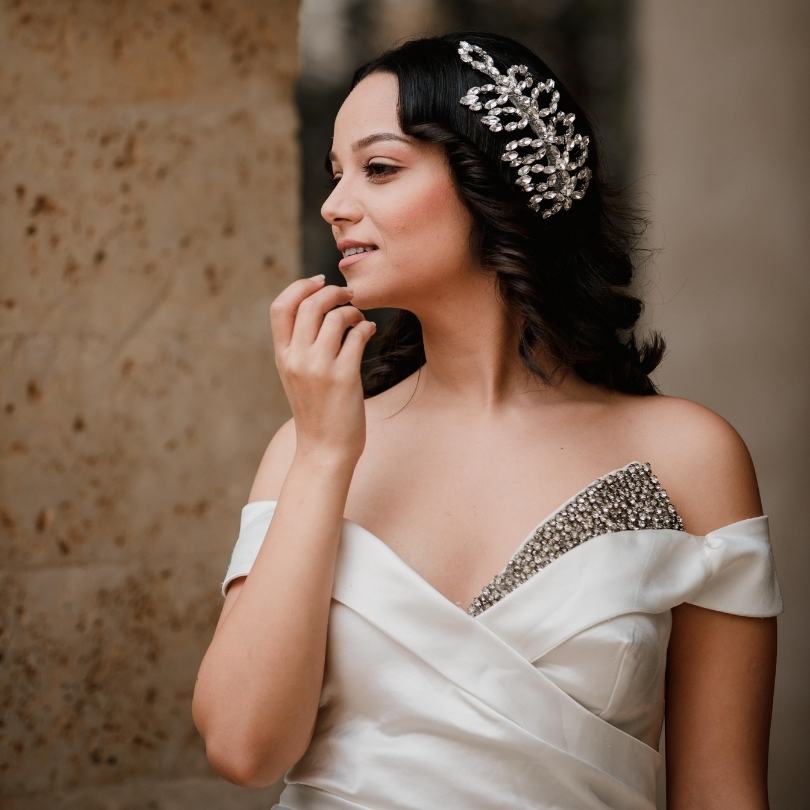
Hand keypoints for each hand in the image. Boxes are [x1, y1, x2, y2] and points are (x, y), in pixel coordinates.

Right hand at [269, 275, 375, 462]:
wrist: (324, 449)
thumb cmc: (316, 410)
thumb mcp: (296, 375)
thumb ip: (299, 345)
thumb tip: (317, 309)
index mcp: (282, 356)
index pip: (280, 306)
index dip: (300, 286)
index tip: (320, 281)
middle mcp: (296, 359)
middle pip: (310, 304)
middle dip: (332, 292)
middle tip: (348, 295)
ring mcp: (319, 368)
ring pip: (336, 317)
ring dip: (353, 311)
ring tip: (360, 320)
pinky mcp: (344, 377)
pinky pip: (357, 336)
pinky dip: (367, 327)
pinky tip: (370, 332)